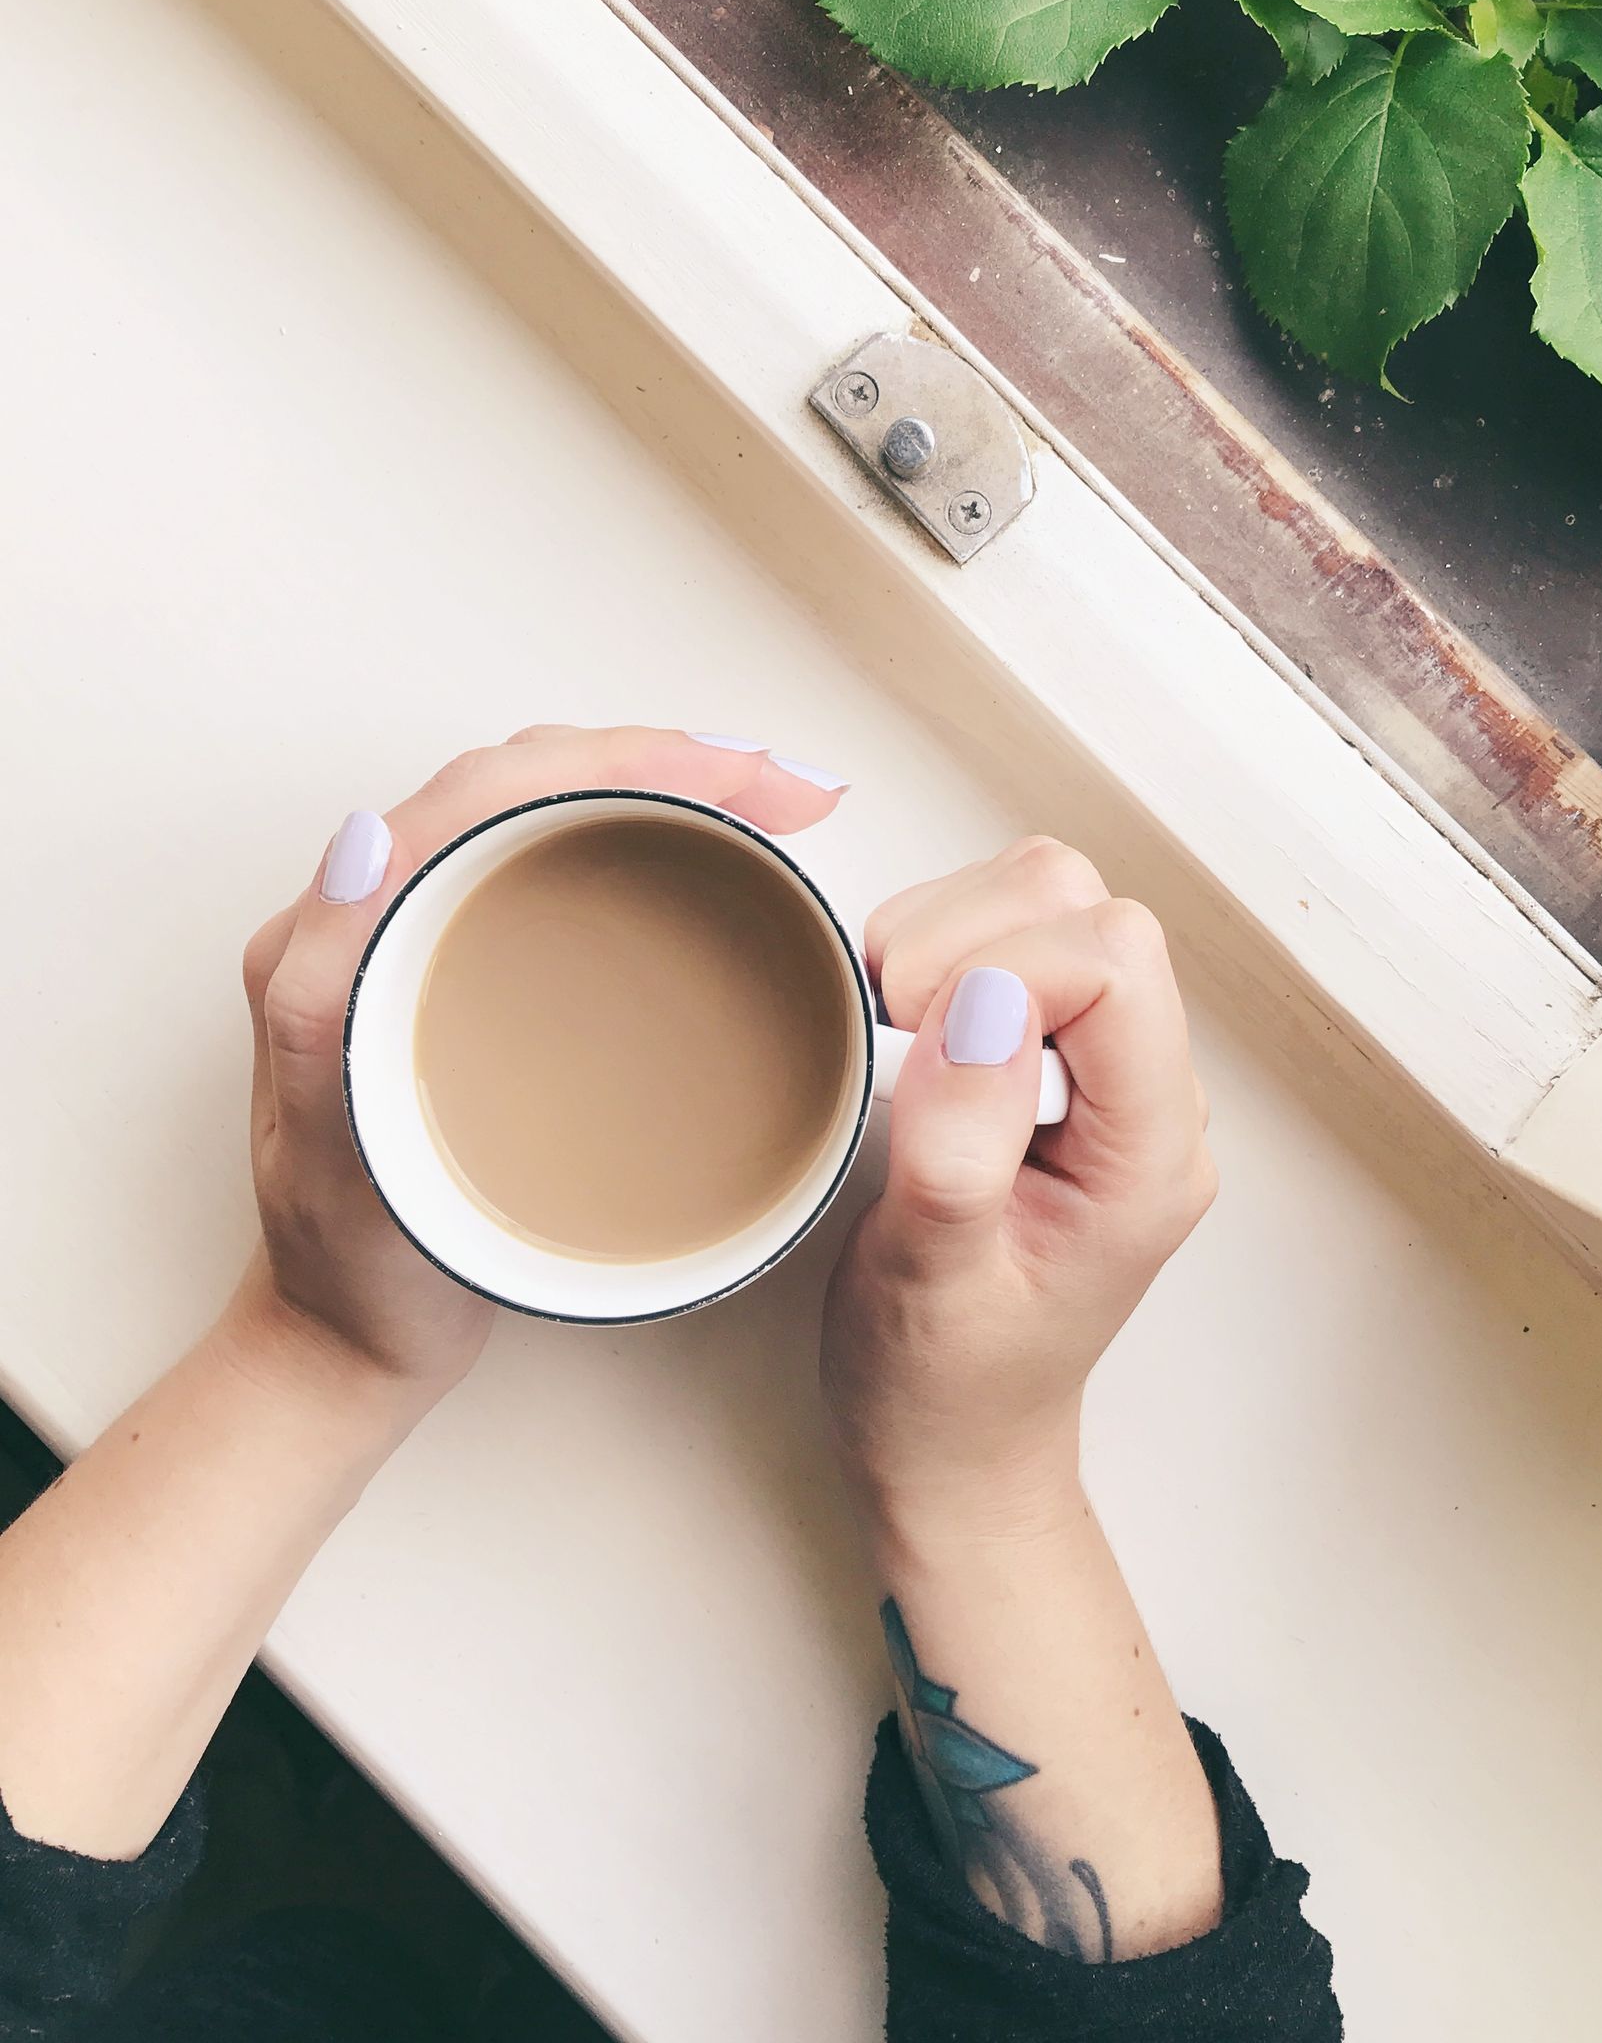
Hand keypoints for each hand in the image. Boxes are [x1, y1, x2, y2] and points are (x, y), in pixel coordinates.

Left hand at [237, 726, 848, 1397]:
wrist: (352, 1338)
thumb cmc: (346, 1253)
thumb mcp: (322, 1137)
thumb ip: (322, 994)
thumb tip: (366, 838)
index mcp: (345, 923)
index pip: (493, 784)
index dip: (624, 756)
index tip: (738, 773)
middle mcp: (387, 909)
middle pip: (541, 778)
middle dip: (673, 756)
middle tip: (786, 787)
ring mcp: (438, 938)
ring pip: (563, 813)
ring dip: (672, 786)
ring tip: (772, 801)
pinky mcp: (481, 974)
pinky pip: (570, 868)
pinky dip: (654, 838)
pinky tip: (717, 857)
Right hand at [820, 838, 1216, 1534]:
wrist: (955, 1446)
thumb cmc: (944, 1388)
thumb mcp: (928, 1283)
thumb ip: (961, 1146)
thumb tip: (990, 999)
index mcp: (1147, 1155)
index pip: (1114, 961)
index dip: (1002, 971)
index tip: (922, 1045)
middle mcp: (1150, 1096)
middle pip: (1084, 905)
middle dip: (964, 941)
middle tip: (900, 1042)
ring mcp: (1109, 1069)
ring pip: (1047, 896)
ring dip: (948, 939)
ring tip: (903, 1043)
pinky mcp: (1060, 1050)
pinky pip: (1011, 930)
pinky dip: (942, 950)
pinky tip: (914, 1037)